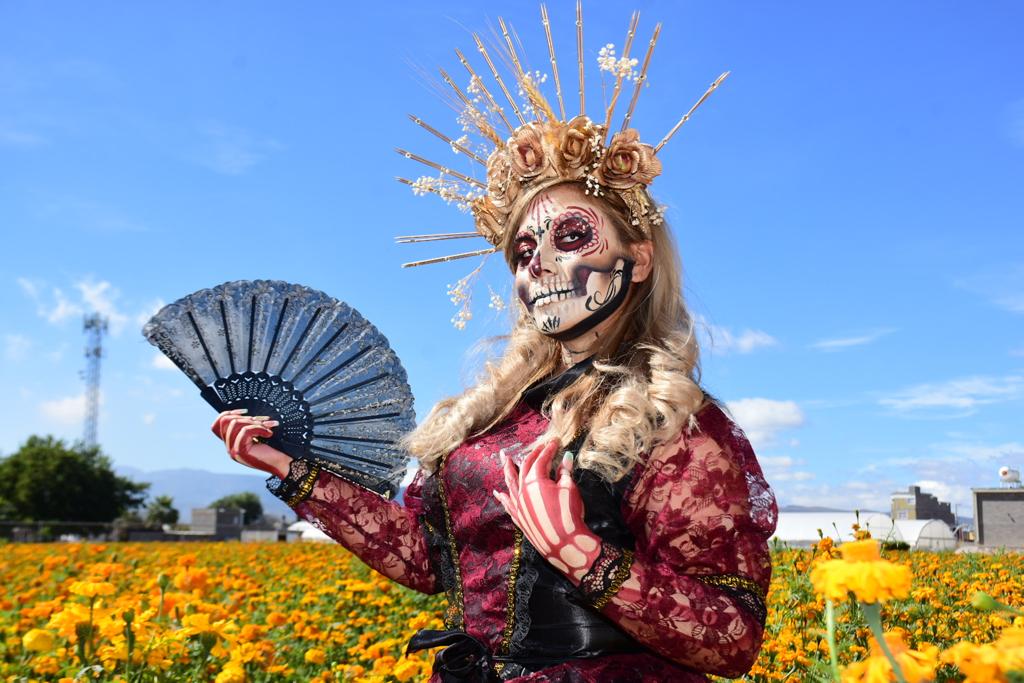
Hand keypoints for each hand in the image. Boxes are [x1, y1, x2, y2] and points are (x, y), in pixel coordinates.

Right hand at [211, 409, 291, 477]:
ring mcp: (232, 450)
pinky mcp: (240, 452)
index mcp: (231, 443)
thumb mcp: (257, 434)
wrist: (282, 464)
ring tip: (268, 427)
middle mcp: (229, 447)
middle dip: (246, 417)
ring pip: (235, 424)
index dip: (227, 414)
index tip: (245, 411)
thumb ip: (247, 426)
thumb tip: (243, 411)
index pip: (216, 426)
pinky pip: (245, 431)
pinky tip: (269, 434)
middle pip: (226, 421)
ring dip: (254, 422)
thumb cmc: (273, 448)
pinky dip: (260, 428)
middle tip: (264, 421)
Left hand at [493, 439, 601, 583]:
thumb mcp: (570, 489)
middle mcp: (522, 491)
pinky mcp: (520, 518)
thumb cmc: (569, 514)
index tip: (555, 442)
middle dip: (532, 455)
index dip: (548, 450)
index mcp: (535, 481)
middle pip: (525, 467)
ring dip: (507, 469)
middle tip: (537, 446)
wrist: (565, 544)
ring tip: (503, 458)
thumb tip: (566, 457)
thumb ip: (565, 472)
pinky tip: (498, 493)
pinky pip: (508, 504)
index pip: (541, 460)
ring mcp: (519, 505)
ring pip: (510, 483)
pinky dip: (503, 497)